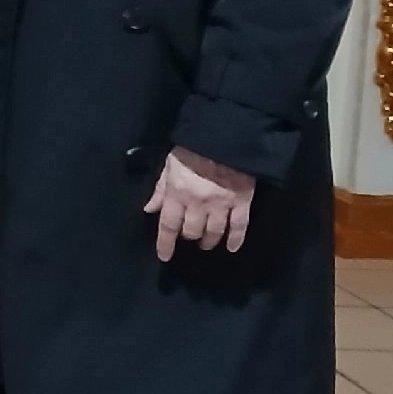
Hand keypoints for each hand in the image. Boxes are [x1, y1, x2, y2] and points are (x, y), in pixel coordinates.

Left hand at [144, 146, 255, 261]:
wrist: (226, 137)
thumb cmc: (192, 149)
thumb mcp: (169, 166)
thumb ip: (160, 189)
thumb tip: (150, 209)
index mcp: (177, 194)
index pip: (168, 225)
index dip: (165, 243)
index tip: (164, 256)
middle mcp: (198, 204)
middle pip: (192, 231)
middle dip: (189, 238)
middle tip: (189, 238)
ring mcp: (221, 204)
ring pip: (214, 232)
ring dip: (209, 240)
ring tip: (206, 243)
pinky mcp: (242, 202)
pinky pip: (240, 226)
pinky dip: (236, 239)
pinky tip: (232, 247)